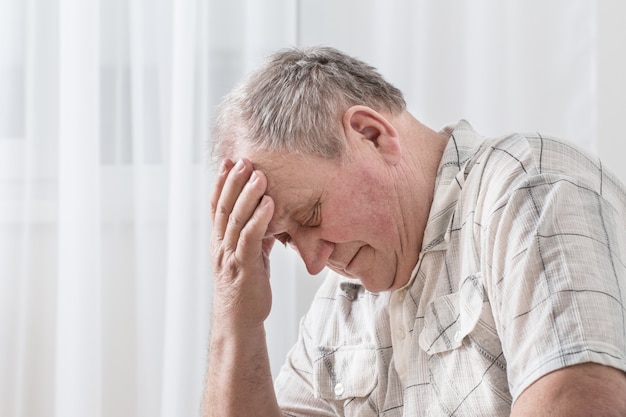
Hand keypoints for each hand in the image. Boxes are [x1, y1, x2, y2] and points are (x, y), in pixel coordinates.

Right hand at [210, 158, 275, 330]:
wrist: (239, 321)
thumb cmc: (246, 288)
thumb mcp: (249, 256)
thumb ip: (254, 235)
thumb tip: (267, 214)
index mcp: (220, 241)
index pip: (216, 207)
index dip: (221, 183)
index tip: (228, 162)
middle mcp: (221, 245)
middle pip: (224, 207)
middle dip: (233, 182)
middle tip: (243, 160)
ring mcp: (230, 256)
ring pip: (236, 219)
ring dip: (247, 195)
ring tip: (259, 175)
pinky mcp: (244, 267)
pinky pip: (250, 238)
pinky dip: (259, 219)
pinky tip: (269, 204)